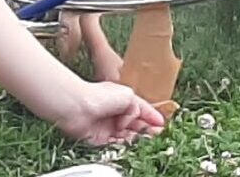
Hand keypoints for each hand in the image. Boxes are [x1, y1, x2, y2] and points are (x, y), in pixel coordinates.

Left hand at [44, 80, 166, 145]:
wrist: (77, 108)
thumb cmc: (100, 97)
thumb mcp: (128, 96)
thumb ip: (138, 108)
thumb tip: (135, 119)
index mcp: (122, 99)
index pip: (141, 109)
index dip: (152, 116)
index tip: (161, 123)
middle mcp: (115, 113)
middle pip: (135, 123)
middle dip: (147, 128)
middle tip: (157, 133)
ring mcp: (107, 126)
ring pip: (127, 134)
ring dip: (137, 136)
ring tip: (146, 138)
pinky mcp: (100, 138)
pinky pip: (115, 143)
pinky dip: (124, 143)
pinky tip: (131, 141)